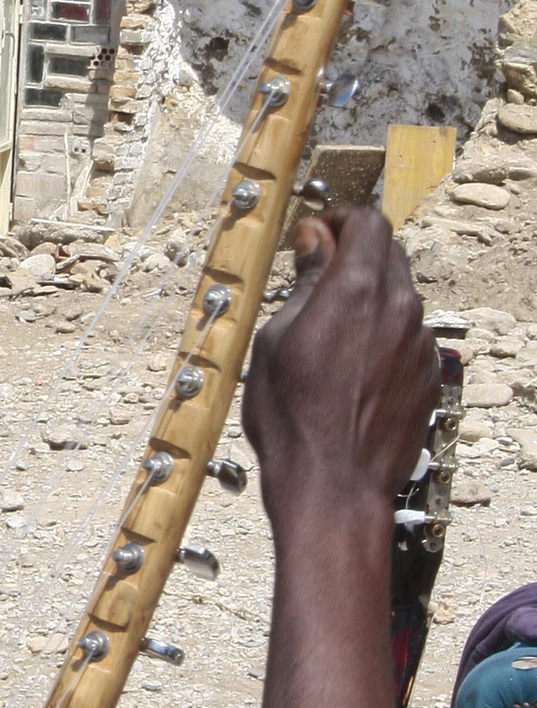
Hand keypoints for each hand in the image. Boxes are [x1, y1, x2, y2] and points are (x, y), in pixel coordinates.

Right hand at [242, 207, 438, 526]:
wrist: (334, 487)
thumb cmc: (293, 420)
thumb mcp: (276, 340)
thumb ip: (305, 282)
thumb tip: (316, 240)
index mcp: (357, 290)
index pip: (368, 222)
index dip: (340, 221)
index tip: (317, 236)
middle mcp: (400, 309)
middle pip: (389, 254)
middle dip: (355, 257)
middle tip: (318, 281)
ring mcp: (420, 344)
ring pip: (401, 297)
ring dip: (370, 299)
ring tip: (332, 335)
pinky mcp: (430, 375)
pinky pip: (409, 336)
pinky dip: (384, 336)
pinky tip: (353, 368)